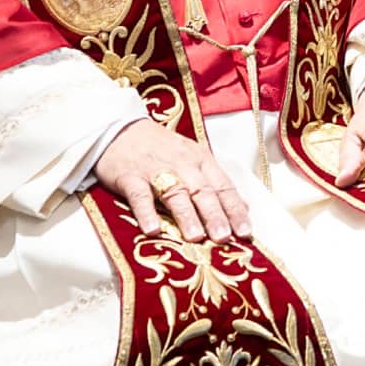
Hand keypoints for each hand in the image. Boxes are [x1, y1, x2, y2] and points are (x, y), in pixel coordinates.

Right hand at [94, 119, 251, 241]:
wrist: (119, 128)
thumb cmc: (161, 148)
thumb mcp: (194, 159)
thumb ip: (215, 183)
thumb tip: (244, 208)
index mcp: (202, 161)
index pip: (224, 187)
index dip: (235, 209)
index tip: (245, 232)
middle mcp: (183, 165)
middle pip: (203, 191)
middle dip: (215, 215)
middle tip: (224, 237)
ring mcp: (156, 170)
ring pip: (175, 193)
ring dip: (187, 216)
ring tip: (196, 237)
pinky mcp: (130, 176)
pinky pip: (140, 195)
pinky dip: (146, 212)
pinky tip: (153, 229)